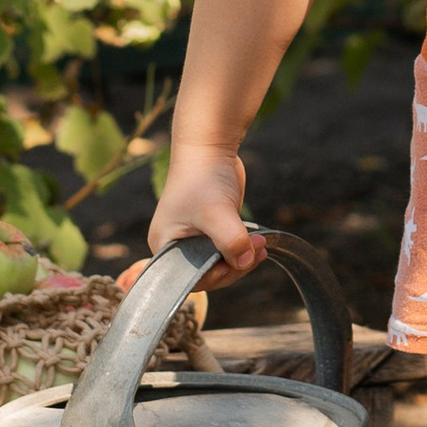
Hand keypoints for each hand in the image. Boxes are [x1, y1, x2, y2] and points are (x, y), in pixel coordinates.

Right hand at [149, 146, 265, 274]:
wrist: (210, 148)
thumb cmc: (202, 178)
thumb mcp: (216, 213)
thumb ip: (230, 241)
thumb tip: (245, 263)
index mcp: (165, 247)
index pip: (193, 278)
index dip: (219, 275)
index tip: (241, 261)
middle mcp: (177, 246)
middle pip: (209, 273)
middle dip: (235, 265)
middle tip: (257, 250)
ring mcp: (194, 238)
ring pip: (221, 262)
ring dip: (243, 257)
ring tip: (261, 245)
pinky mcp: (210, 230)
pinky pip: (227, 249)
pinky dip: (243, 248)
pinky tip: (258, 242)